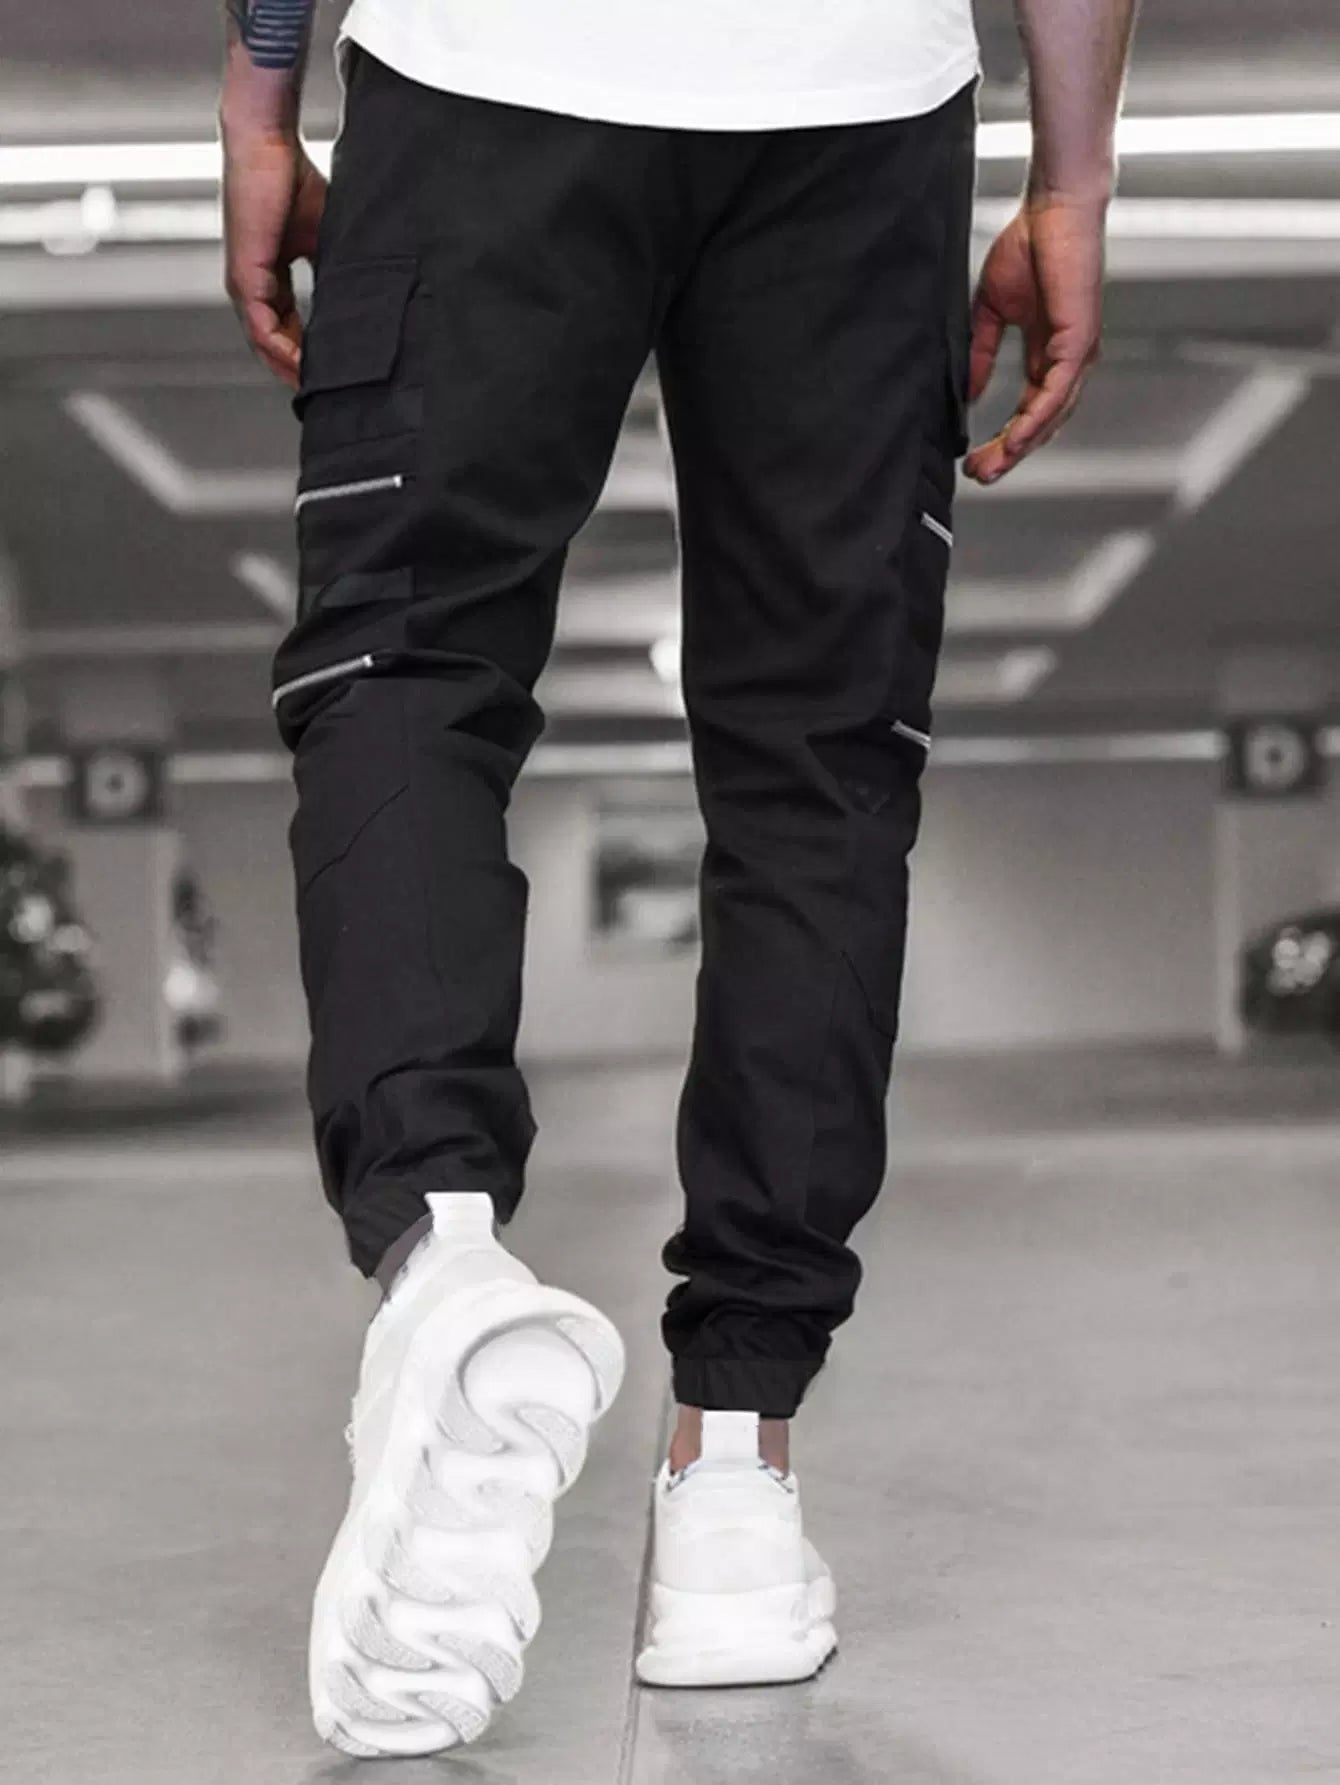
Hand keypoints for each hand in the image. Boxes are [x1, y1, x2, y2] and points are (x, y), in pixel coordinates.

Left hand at [223, 129, 326, 388]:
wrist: (267, 142)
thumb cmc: (292, 177)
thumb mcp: (325, 236)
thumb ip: (336, 269)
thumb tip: (366, 296)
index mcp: (268, 274)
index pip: (287, 327)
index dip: (309, 354)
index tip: (333, 373)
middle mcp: (251, 284)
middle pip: (274, 344)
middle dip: (301, 372)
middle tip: (330, 395)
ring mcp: (245, 283)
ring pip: (266, 344)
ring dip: (292, 371)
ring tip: (321, 391)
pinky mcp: (245, 277)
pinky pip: (263, 330)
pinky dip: (284, 352)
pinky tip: (306, 368)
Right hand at [963, 196, 1105, 484]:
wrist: (1054, 208)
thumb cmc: (1030, 245)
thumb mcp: (992, 310)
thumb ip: (981, 352)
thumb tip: (968, 390)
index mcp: (1047, 352)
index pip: (1027, 410)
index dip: (1003, 439)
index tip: (974, 460)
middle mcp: (1067, 359)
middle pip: (1041, 423)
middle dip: (1010, 453)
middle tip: (981, 475)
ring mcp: (1077, 352)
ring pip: (1051, 415)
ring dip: (1021, 445)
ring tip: (992, 466)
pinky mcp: (1079, 340)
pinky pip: (1057, 392)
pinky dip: (1036, 419)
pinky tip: (1016, 439)